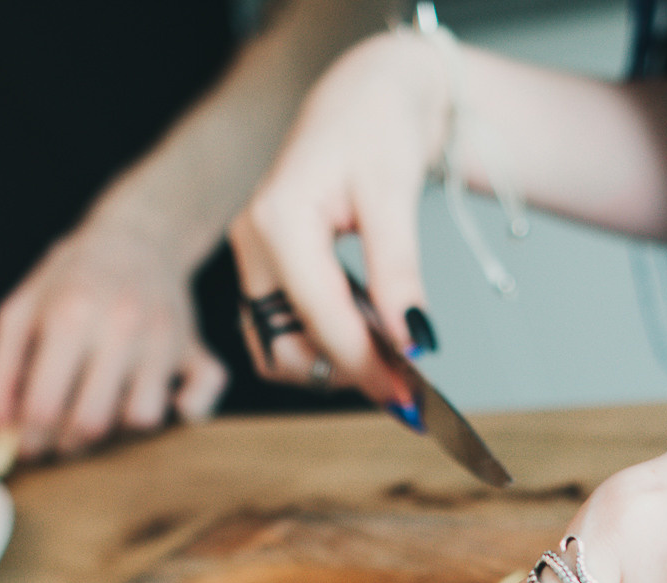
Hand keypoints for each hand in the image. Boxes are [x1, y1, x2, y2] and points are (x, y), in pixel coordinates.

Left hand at [0, 215, 226, 459]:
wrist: (137, 237)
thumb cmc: (70, 280)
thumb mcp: (20, 312)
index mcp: (71, 315)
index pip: (44, 405)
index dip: (27, 440)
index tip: (23, 448)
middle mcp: (122, 327)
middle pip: (92, 422)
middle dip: (66, 447)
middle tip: (54, 444)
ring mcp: (163, 340)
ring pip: (143, 420)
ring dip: (118, 435)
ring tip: (97, 422)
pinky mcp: (196, 349)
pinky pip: (202, 398)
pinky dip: (186, 413)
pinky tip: (162, 405)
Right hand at [229, 32, 448, 404]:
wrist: (365, 96)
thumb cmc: (378, 127)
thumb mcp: (395, 195)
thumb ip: (398, 272)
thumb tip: (414, 341)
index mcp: (277, 220)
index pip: (320, 320)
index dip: (367, 368)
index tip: (412, 401)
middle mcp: (252, 243)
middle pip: (285, 347)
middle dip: (346, 371)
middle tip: (408, 379)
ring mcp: (252, 258)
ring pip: (276, 349)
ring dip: (330, 364)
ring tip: (390, 354)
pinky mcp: (264, 268)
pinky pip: (280, 331)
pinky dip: (322, 346)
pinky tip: (366, 334)